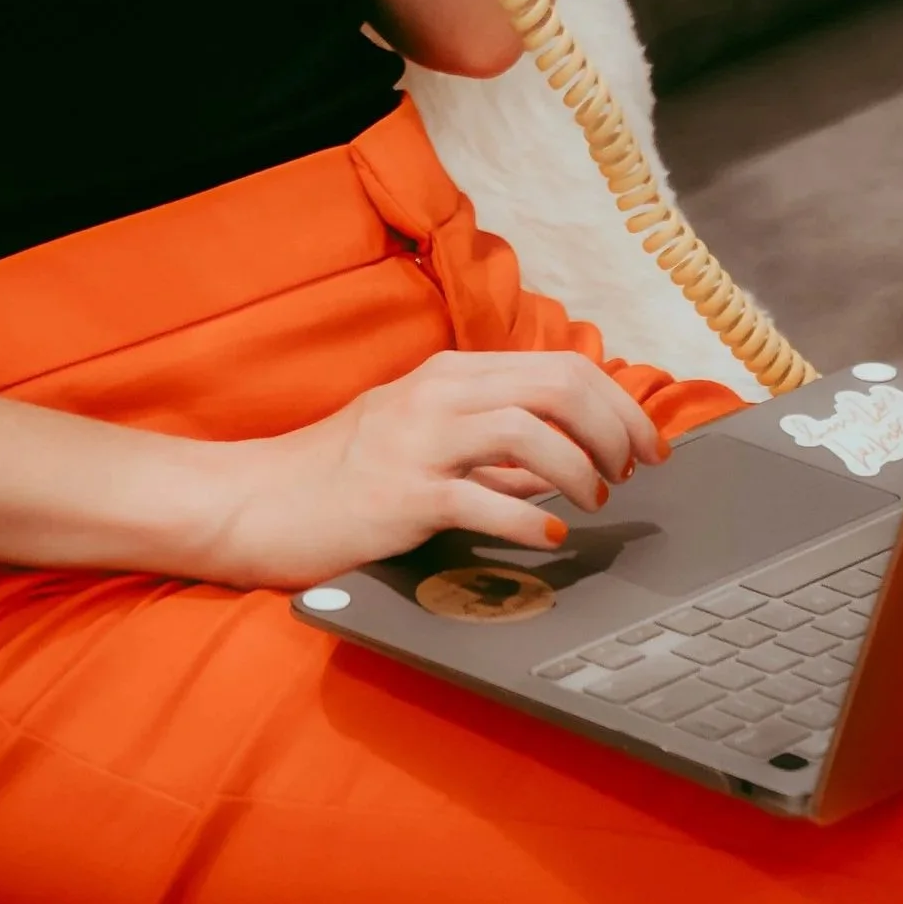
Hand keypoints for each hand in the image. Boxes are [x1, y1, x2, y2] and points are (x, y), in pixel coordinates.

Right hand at [196, 349, 667, 593]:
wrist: (255, 501)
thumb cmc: (341, 475)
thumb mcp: (422, 438)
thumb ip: (490, 444)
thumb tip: (569, 460)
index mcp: (449, 374)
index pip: (559, 367)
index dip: (618, 403)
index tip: (647, 444)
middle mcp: (438, 394)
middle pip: (557, 386)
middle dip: (614, 428)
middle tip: (634, 473)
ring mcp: (417, 441)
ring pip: (529, 430)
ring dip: (580, 468)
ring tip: (595, 501)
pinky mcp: (400, 495)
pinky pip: (481, 497)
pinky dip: (528, 516)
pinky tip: (548, 536)